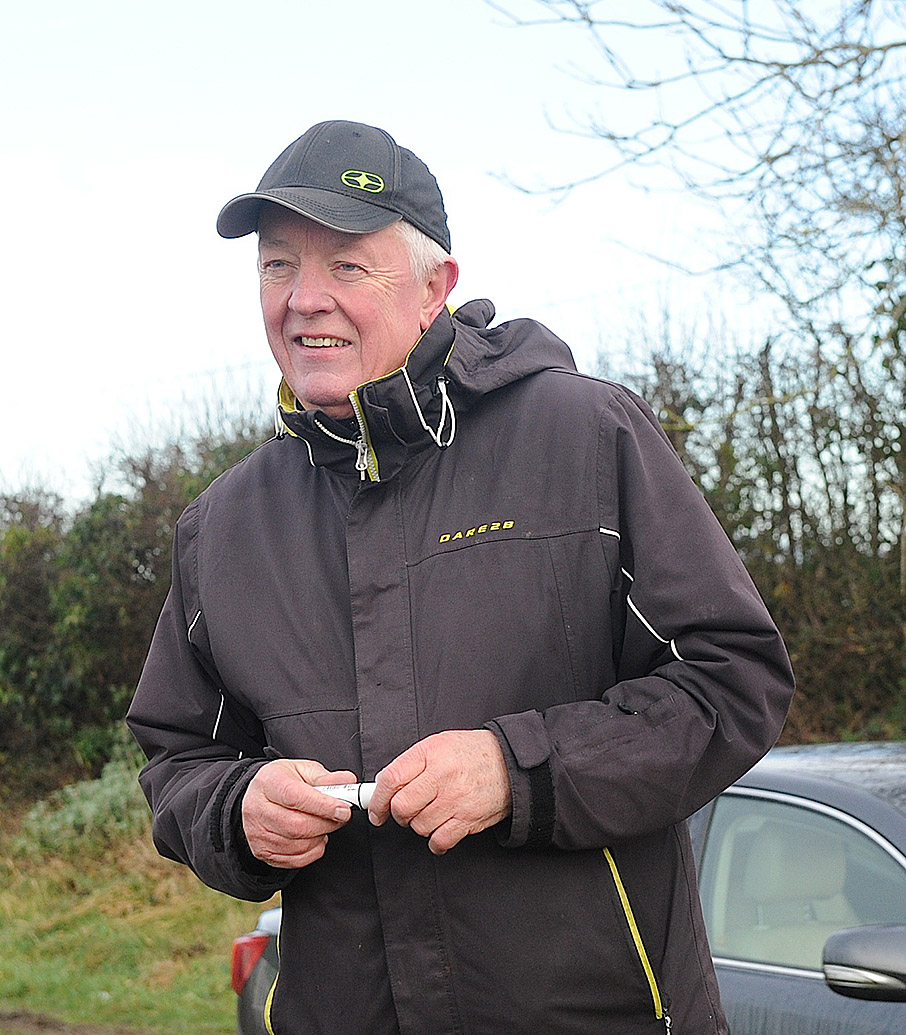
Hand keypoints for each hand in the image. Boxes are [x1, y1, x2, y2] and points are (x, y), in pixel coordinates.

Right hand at [242, 759, 357, 868]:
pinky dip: (312, 851)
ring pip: (298, 845)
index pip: (296, 797)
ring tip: (324, 825)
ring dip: (320, 837)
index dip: (323, 806)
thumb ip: (327, 778)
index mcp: (269, 783)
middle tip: (340, 817)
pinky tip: (314, 838)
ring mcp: (258, 833)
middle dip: (327, 823)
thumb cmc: (281, 782)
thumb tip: (348, 781)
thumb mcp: (303, 770)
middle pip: (297, 825)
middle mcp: (258, 809)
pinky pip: (295, 860)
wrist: (258, 797)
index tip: (343, 809)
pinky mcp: (263, 852)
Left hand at [368, 730, 511, 854]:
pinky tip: (440, 829)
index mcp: (430, 753)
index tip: (376, 810)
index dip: (377, 799)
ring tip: (431, 813)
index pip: (391, 779)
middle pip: (402, 807)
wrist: (509, 763)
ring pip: (419, 826)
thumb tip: (384, 787)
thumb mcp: (438, 744)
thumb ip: (411, 763)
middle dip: (399, 814)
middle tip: (406, 811)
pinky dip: (435, 841)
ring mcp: (455, 799)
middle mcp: (441, 776)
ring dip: (419, 825)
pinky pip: (439, 841)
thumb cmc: (471, 753)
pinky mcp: (468, 819)